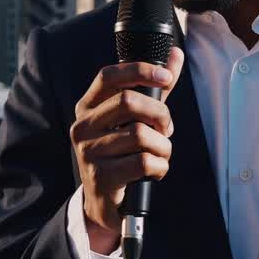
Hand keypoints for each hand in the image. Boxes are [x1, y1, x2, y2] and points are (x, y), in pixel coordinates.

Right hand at [70, 47, 184, 253]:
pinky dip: (159, 167)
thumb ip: (154, 89)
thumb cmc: (122, 153)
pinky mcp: (100, 177)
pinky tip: (154, 172)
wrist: (104, 203)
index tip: (166, 77)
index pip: (109, 76)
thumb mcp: (133, 119)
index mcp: (87, 107)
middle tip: (167, 129)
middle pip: (128, 101)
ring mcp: (88, 152)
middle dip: (159, 114)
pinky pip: (142, 162)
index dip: (139, 70)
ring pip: (140, 134)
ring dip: (163, 146)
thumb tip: (175, 55)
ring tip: (161, 154)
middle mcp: (82, 126)